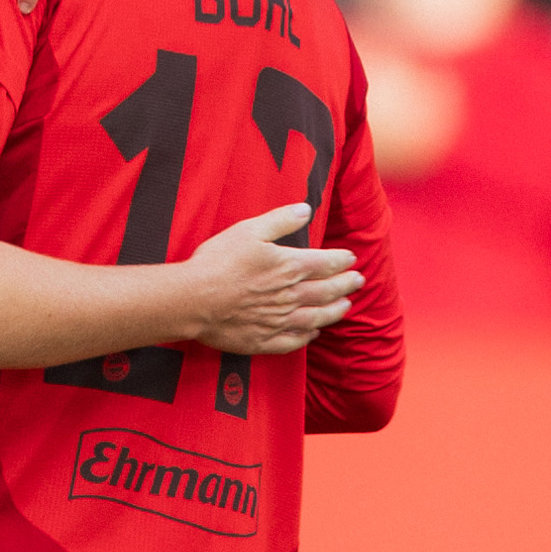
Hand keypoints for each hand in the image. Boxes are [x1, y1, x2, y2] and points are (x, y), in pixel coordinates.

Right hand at [175, 202, 358, 356]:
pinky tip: (313, 333)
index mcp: (288, 267)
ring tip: (346, 307)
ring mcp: (278, 321)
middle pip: (326, 291)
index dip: (341, 261)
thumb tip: (305, 209)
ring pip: (316, 318)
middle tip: (358, 281)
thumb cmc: (218, 262)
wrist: (192, 300)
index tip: (351, 259)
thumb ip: (280, 220)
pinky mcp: (263, 340)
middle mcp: (290, 296)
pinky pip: (293, 341)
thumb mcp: (249, 230)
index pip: (325, 264)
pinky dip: (307, 337)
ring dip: (334, 312)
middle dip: (345, 285)